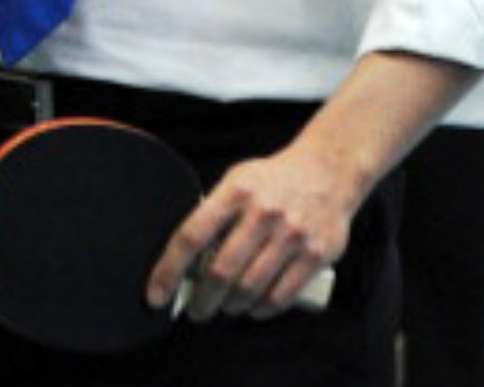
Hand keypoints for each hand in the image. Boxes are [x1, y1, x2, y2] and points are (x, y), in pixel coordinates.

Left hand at [147, 144, 354, 320]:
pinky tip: (253, 309)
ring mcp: (291, 235)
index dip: (169, 270)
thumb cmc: (273, 180)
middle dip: (202, 300)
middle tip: (196, 311)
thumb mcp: (237, 181)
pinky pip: (282, 295)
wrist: (328, 172)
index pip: (191, 236)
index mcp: (234, 192)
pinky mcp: (315, 254)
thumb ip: (213, 212)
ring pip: (251, 288)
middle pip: (221, 270)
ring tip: (225, 307)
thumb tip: (185, 254)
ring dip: (231, 306)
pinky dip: (261, 309)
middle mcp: (262, 213)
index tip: (156, 295)